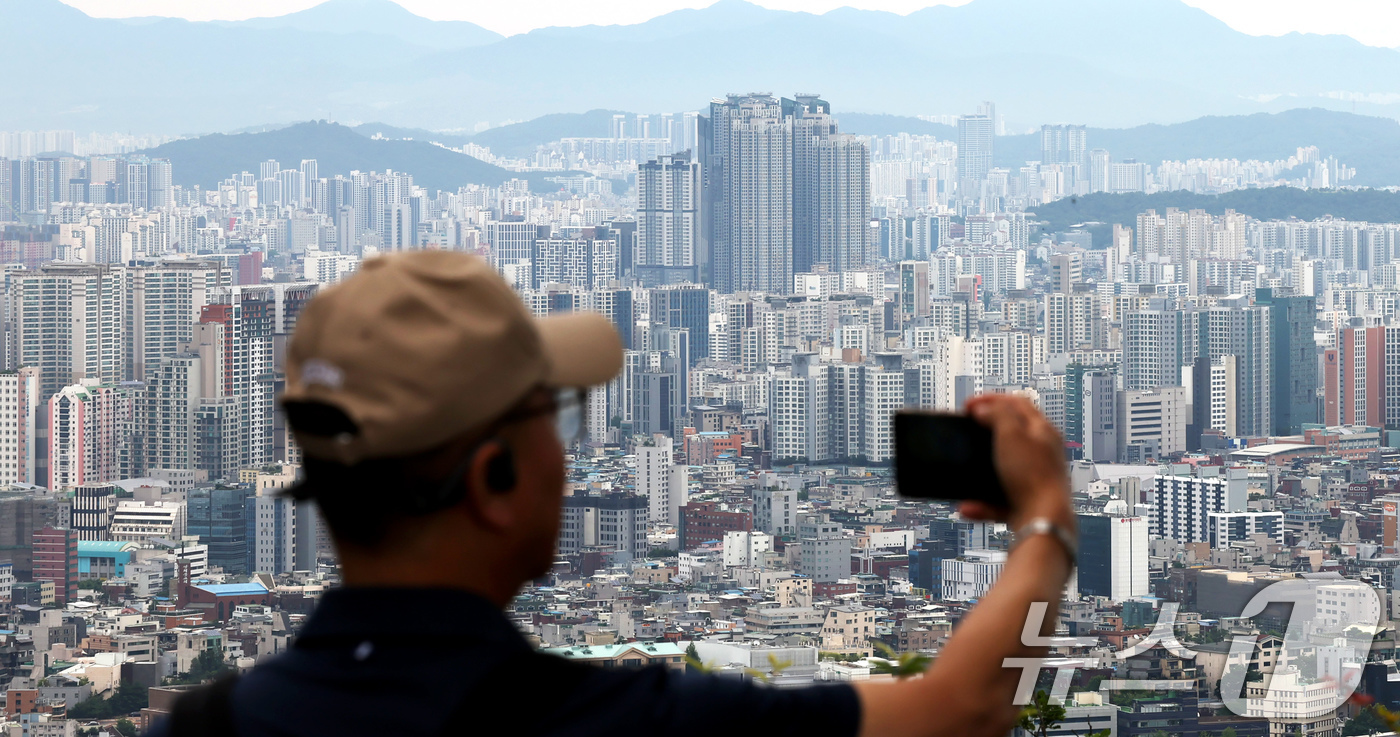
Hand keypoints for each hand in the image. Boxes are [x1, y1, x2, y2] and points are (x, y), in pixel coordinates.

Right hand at [958, 394, 1071, 530]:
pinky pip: (998, 498)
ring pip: (1003, 467)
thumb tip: (984, 408)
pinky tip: (967, 506)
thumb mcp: (1010, 434)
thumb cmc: (1032, 476)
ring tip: (963, 469)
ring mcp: (1035, 478)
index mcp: (1043, 431)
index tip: (968, 406)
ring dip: (980, 468)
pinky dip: (981, 502)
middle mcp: (1043, 453)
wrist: (1044, 521)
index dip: (990, 399)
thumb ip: (997, 414)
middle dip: (987, 431)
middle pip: (1012, 433)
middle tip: (969, 429)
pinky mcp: (1026, 502)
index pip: (1017, 403)